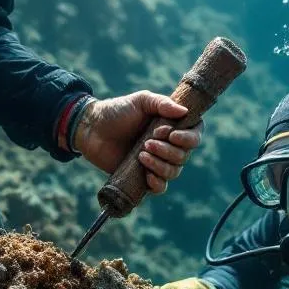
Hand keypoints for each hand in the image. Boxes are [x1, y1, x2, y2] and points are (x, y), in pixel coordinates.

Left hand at [75, 91, 198, 193]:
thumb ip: (162, 104)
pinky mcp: (143, 177)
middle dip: (168, 151)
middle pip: (184, 155)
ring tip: (141, 154)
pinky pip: (161, 187)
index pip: (195, 135)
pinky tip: (147, 175)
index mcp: (172, 127)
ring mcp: (157, 162)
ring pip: (174, 171)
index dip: (189, 138)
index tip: (172, 134)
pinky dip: (158, 183)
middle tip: (147, 141)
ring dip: (161, 165)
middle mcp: (168, 146)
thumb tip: (185, 112)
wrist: (93, 129)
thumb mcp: (140, 101)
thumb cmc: (117, 112)